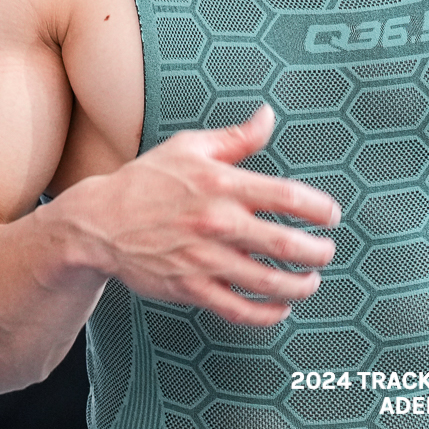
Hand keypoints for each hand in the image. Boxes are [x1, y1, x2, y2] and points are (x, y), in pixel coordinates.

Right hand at [62, 104, 339, 324]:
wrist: (98, 220)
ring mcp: (204, 259)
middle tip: (327, 252)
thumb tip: (268, 115)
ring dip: (302, 285)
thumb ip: (235, 137)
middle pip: (288, 245)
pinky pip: (241, 310)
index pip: (289, 197)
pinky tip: (280, 307)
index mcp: (220, 184)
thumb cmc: (146, 180)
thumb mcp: (187, 148)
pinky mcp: (191, 288)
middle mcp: (217, 222)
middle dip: (319, 252)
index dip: (321, 209)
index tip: (331, 216)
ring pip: (270, 282)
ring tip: (311, 281)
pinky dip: (269, 313)